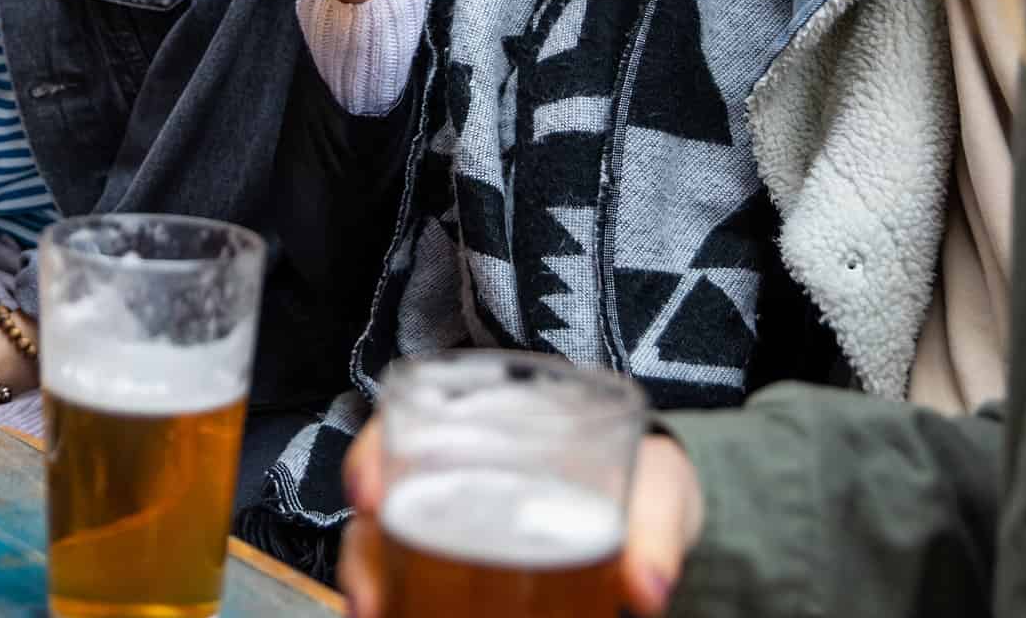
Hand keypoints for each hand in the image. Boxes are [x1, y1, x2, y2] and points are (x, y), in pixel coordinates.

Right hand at [334, 414, 702, 617]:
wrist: (655, 518)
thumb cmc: (646, 481)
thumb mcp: (660, 490)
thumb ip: (655, 531)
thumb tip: (648, 591)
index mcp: (494, 427)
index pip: (408, 425)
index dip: (372, 455)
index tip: (368, 495)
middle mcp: (455, 475)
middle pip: (384, 506)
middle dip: (365, 555)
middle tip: (371, 604)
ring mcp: (455, 527)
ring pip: (386, 554)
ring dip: (376, 587)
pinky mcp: (463, 577)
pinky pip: (414, 588)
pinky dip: (402, 604)